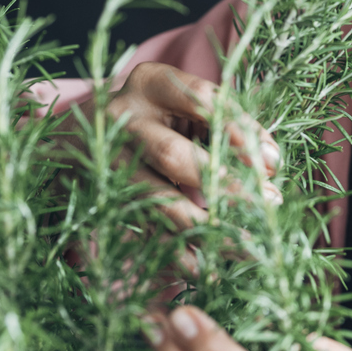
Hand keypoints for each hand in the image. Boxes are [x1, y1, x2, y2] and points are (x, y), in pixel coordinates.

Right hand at [53, 61, 281, 231]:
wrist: (79, 136)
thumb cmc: (160, 116)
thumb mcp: (191, 108)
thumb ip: (229, 128)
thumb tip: (270, 164)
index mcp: (151, 83)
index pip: (201, 100)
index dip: (239, 133)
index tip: (272, 163)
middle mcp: (121, 119)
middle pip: (173, 155)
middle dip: (225, 185)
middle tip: (267, 204)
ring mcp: (104, 161)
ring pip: (157, 199)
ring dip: (206, 227)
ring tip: (248, 244)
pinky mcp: (99, 197)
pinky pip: (141, 229)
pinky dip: (175, 252)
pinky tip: (205, 268)